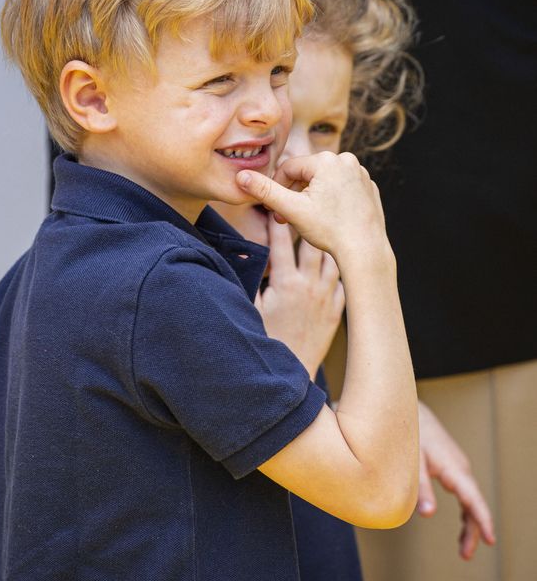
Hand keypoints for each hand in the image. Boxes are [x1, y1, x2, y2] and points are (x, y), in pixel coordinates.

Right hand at [236, 152, 391, 267]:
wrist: (365, 249)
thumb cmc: (330, 230)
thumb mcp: (291, 209)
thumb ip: (265, 190)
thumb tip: (241, 176)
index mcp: (327, 160)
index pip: (289, 168)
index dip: (277, 189)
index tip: (274, 210)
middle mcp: (347, 160)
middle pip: (307, 173)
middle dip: (295, 194)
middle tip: (288, 218)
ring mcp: (361, 173)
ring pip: (325, 181)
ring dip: (312, 196)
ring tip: (309, 219)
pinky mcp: (369, 187)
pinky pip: (342, 188)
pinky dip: (332, 199)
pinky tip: (330, 218)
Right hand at [255, 216, 344, 378]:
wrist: (292, 373)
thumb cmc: (266, 341)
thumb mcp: (251, 309)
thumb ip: (247, 281)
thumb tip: (237, 257)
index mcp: (285, 283)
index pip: (281, 241)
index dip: (276, 221)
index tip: (273, 206)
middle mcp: (309, 285)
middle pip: (312, 242)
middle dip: (307, 223)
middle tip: (305, 208)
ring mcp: (326, 296)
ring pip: (332, 257)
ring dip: (327, 243)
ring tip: (323, 228)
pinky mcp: (337, 310)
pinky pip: (344, 279)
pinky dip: (341, 266)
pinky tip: (339, 257)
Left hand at [418, 401, 495, 558]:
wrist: (411, 410)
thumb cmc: (411, 433)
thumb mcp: (413, 462)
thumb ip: (420, 488)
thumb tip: (428, 515)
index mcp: (454, 468)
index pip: (473, 500)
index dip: (482, 521)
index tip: (490, 540)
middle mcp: (460, 468)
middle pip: (474, 504)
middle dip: (474, 530)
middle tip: (465, 555)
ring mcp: (457, 467)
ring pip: (471, 500)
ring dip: (469, 523)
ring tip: (464, 549)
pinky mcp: (451, 466)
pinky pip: (464, 493)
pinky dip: (466, 510)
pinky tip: (462, 524)